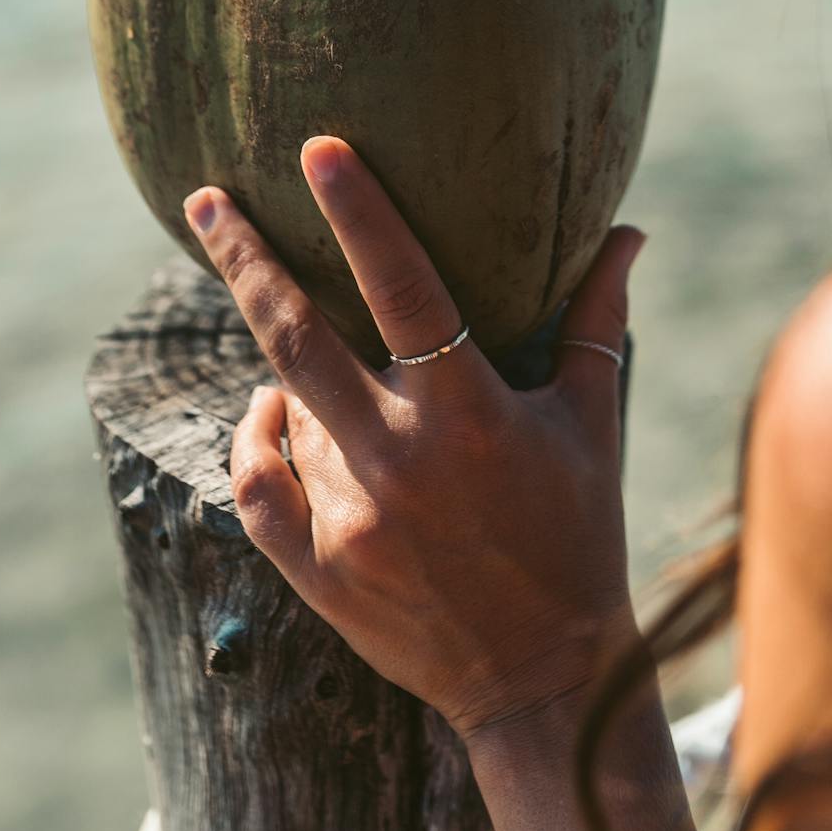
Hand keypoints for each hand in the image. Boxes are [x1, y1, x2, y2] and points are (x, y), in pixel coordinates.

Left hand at [182, 140, 644, 744]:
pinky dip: (255, 439)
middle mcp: (400, 460)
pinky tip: (270, 414)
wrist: (542, 682)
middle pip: (296, 335)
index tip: (318, 148)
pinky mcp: (316, 571)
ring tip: (328, 381)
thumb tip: (626, 229)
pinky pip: (256, 483)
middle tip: (205, 198)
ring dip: (292, 380)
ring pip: (285, 412)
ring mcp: (348, 520)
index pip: (404, 284)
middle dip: (242, 257)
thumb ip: (599, 320)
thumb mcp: (596, 423)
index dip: (361, 210)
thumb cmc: (580, 536)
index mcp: (471, 412)